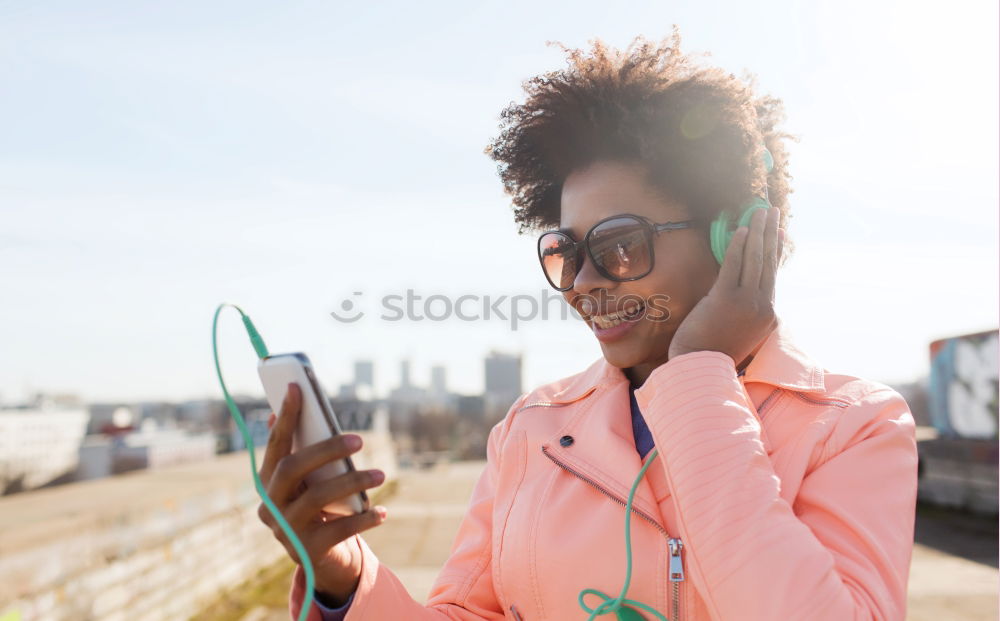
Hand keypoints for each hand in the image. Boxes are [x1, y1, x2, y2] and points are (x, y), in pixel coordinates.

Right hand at [257, 383, 387, 604]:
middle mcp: (270, 505)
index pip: (275, 444)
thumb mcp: (311, 481)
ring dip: (353, 482)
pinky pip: (338, 530)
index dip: (285, 416)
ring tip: (381, 475)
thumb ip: (306, 453)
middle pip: (292, 468)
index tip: (297, 387)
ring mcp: (286, 530)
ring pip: (317, 498)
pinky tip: (382, 512)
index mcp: (268, 482)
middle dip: (326, 449)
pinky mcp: (307, 551)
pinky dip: (363, 519)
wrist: (322, 559)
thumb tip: (292, 410)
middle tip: (360, 439)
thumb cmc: (319, 507)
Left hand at [668, 205, 783, 366]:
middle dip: (770, 233)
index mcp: (768, 316)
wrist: (700, 368)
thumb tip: (740, 288)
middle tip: (772, 211)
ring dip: (757, 232)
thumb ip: (745, 310)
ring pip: (754, 260)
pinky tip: (741, 229)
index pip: (772, 275)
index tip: (779, 232)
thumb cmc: (713, 351)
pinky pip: (734, 266)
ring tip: (759, 212)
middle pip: (767, 262)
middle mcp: (763, 307)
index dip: (776, 250)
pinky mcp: (726, 299)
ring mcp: (746, 303)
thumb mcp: (739, 330)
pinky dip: (738, 246)